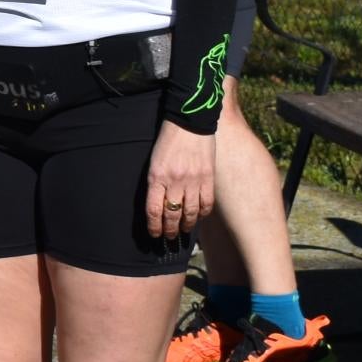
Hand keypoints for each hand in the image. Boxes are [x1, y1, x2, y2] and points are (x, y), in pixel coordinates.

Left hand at [143, 121, 216, 242]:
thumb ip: (156, 182)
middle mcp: (175, 181)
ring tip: (183, 231)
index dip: (154, 226)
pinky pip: (206, 203)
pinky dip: (202, 213)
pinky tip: (198, 217)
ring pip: (190, 212)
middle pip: (171, 214)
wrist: (188, 123)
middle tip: (169, 237)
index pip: (153, 210)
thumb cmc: (168, 142)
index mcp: (157, 177)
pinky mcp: (208, 177)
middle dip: (170, 230)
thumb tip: (157, 205)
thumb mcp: (154, 161)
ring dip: (186, 225)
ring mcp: (193, 180)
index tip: (155, 235)